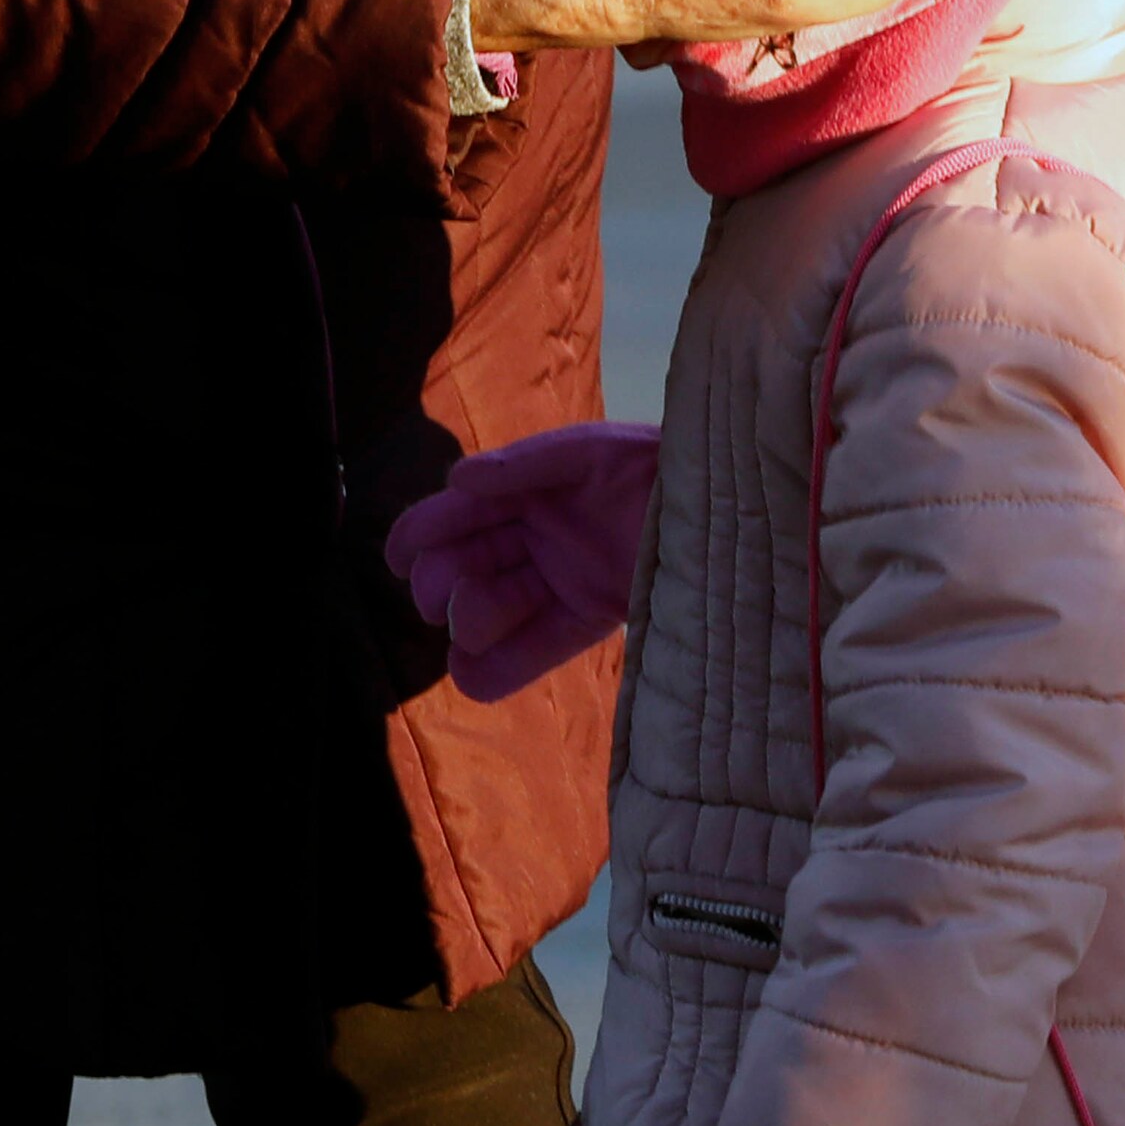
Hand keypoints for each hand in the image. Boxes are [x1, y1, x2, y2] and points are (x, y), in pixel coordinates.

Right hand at [382, 422, 658, 701]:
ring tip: (467, 625)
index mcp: (531, 489)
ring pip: (494, 608)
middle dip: (443, 581)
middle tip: (442, 594)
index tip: (396, 556)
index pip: (463, 512)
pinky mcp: (592, 617)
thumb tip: (456, 479)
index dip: (424, 532)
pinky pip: (537, 646)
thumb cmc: (656, 462)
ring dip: (470, 621)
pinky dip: (500, 665)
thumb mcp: (591, 451)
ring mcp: (563, 579)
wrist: (729, 502)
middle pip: (469, 564)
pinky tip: (472, 674)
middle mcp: (540, 536)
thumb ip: (526, 464)